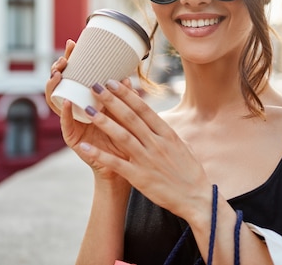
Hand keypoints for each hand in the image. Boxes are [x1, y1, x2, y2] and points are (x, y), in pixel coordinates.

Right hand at [45, 40, 130, 181]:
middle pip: (60, 84)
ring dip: (55, 86)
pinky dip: (64, 112)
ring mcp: (71, 122)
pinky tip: (66, 101)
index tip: (72, 43)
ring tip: (59, 74)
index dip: (71, 59)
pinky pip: (65, 124)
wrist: (125, 165)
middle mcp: (75, 109)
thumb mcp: (124, 111)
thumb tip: (126, 77)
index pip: (73, 74)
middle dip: (58, 68)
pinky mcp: (73, 138)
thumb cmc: (125, 137)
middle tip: (64, 58)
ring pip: (56, 101)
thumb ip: (123, 96)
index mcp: (85, 100)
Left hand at [78, 79, 211, 218]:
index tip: (114, 82)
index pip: (143, 109)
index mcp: (167, 133)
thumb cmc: (190, 171)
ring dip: (103, 121)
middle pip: (130, 117)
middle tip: (95, 85)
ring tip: (88, 109)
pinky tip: (85, 146)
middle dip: (111, 100)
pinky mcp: (139, 176)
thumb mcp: (182, 145)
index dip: (127, 94)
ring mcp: (147, 159)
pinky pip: (116, 163)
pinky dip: (99, 154)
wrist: (196, 198)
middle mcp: (156, 143)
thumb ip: (167, 132)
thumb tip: (157, 119)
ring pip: (122, 135)